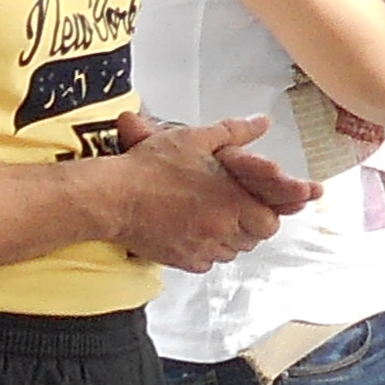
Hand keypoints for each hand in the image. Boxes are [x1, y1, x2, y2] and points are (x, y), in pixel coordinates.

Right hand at [97, 114, 309, 273]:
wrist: (114, 196)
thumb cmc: (151, 168)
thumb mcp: (196, 139)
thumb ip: (235, 131)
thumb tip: (260, 122)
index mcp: (232, 201)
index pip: (270, 222)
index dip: (265, 212)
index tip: (253, 202)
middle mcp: (221, 230)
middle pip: (253, 240)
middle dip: (248, 224)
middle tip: (232, 207)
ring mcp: (202, 249)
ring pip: (230, 252)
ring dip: (227, 237)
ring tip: (211, 216)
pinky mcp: (183, 261)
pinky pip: (206, 262)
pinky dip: (205, 249)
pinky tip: (192, 230)